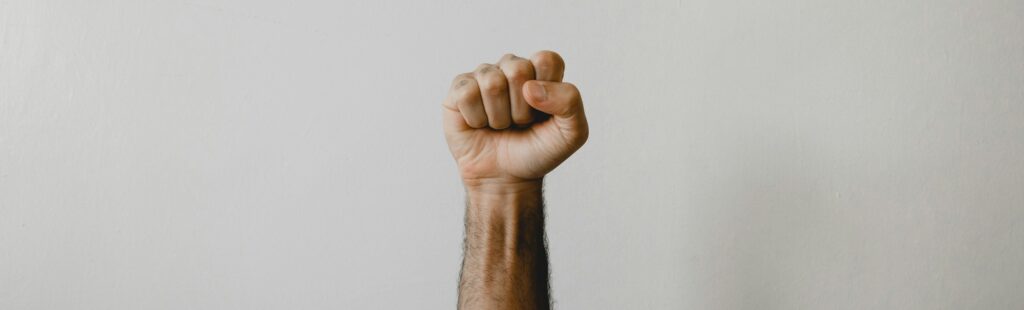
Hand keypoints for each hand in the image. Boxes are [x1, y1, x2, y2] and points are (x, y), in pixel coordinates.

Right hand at [441, 51, 588, 186]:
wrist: (506, 177)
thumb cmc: (537, 151)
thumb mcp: (572, 133)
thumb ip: (570, 102)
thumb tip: (530, 87)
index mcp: (541, 71)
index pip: (547, 59)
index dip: (547, 90)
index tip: (543, 113)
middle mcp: (512, 67)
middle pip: (518, 70)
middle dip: (521, 108)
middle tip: (520, 123)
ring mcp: (484, 76)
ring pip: (492, 83)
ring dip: (499, 117)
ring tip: (500, 126)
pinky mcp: (459, 89)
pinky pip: (466, 93)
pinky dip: (476, 118)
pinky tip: (479, 125)